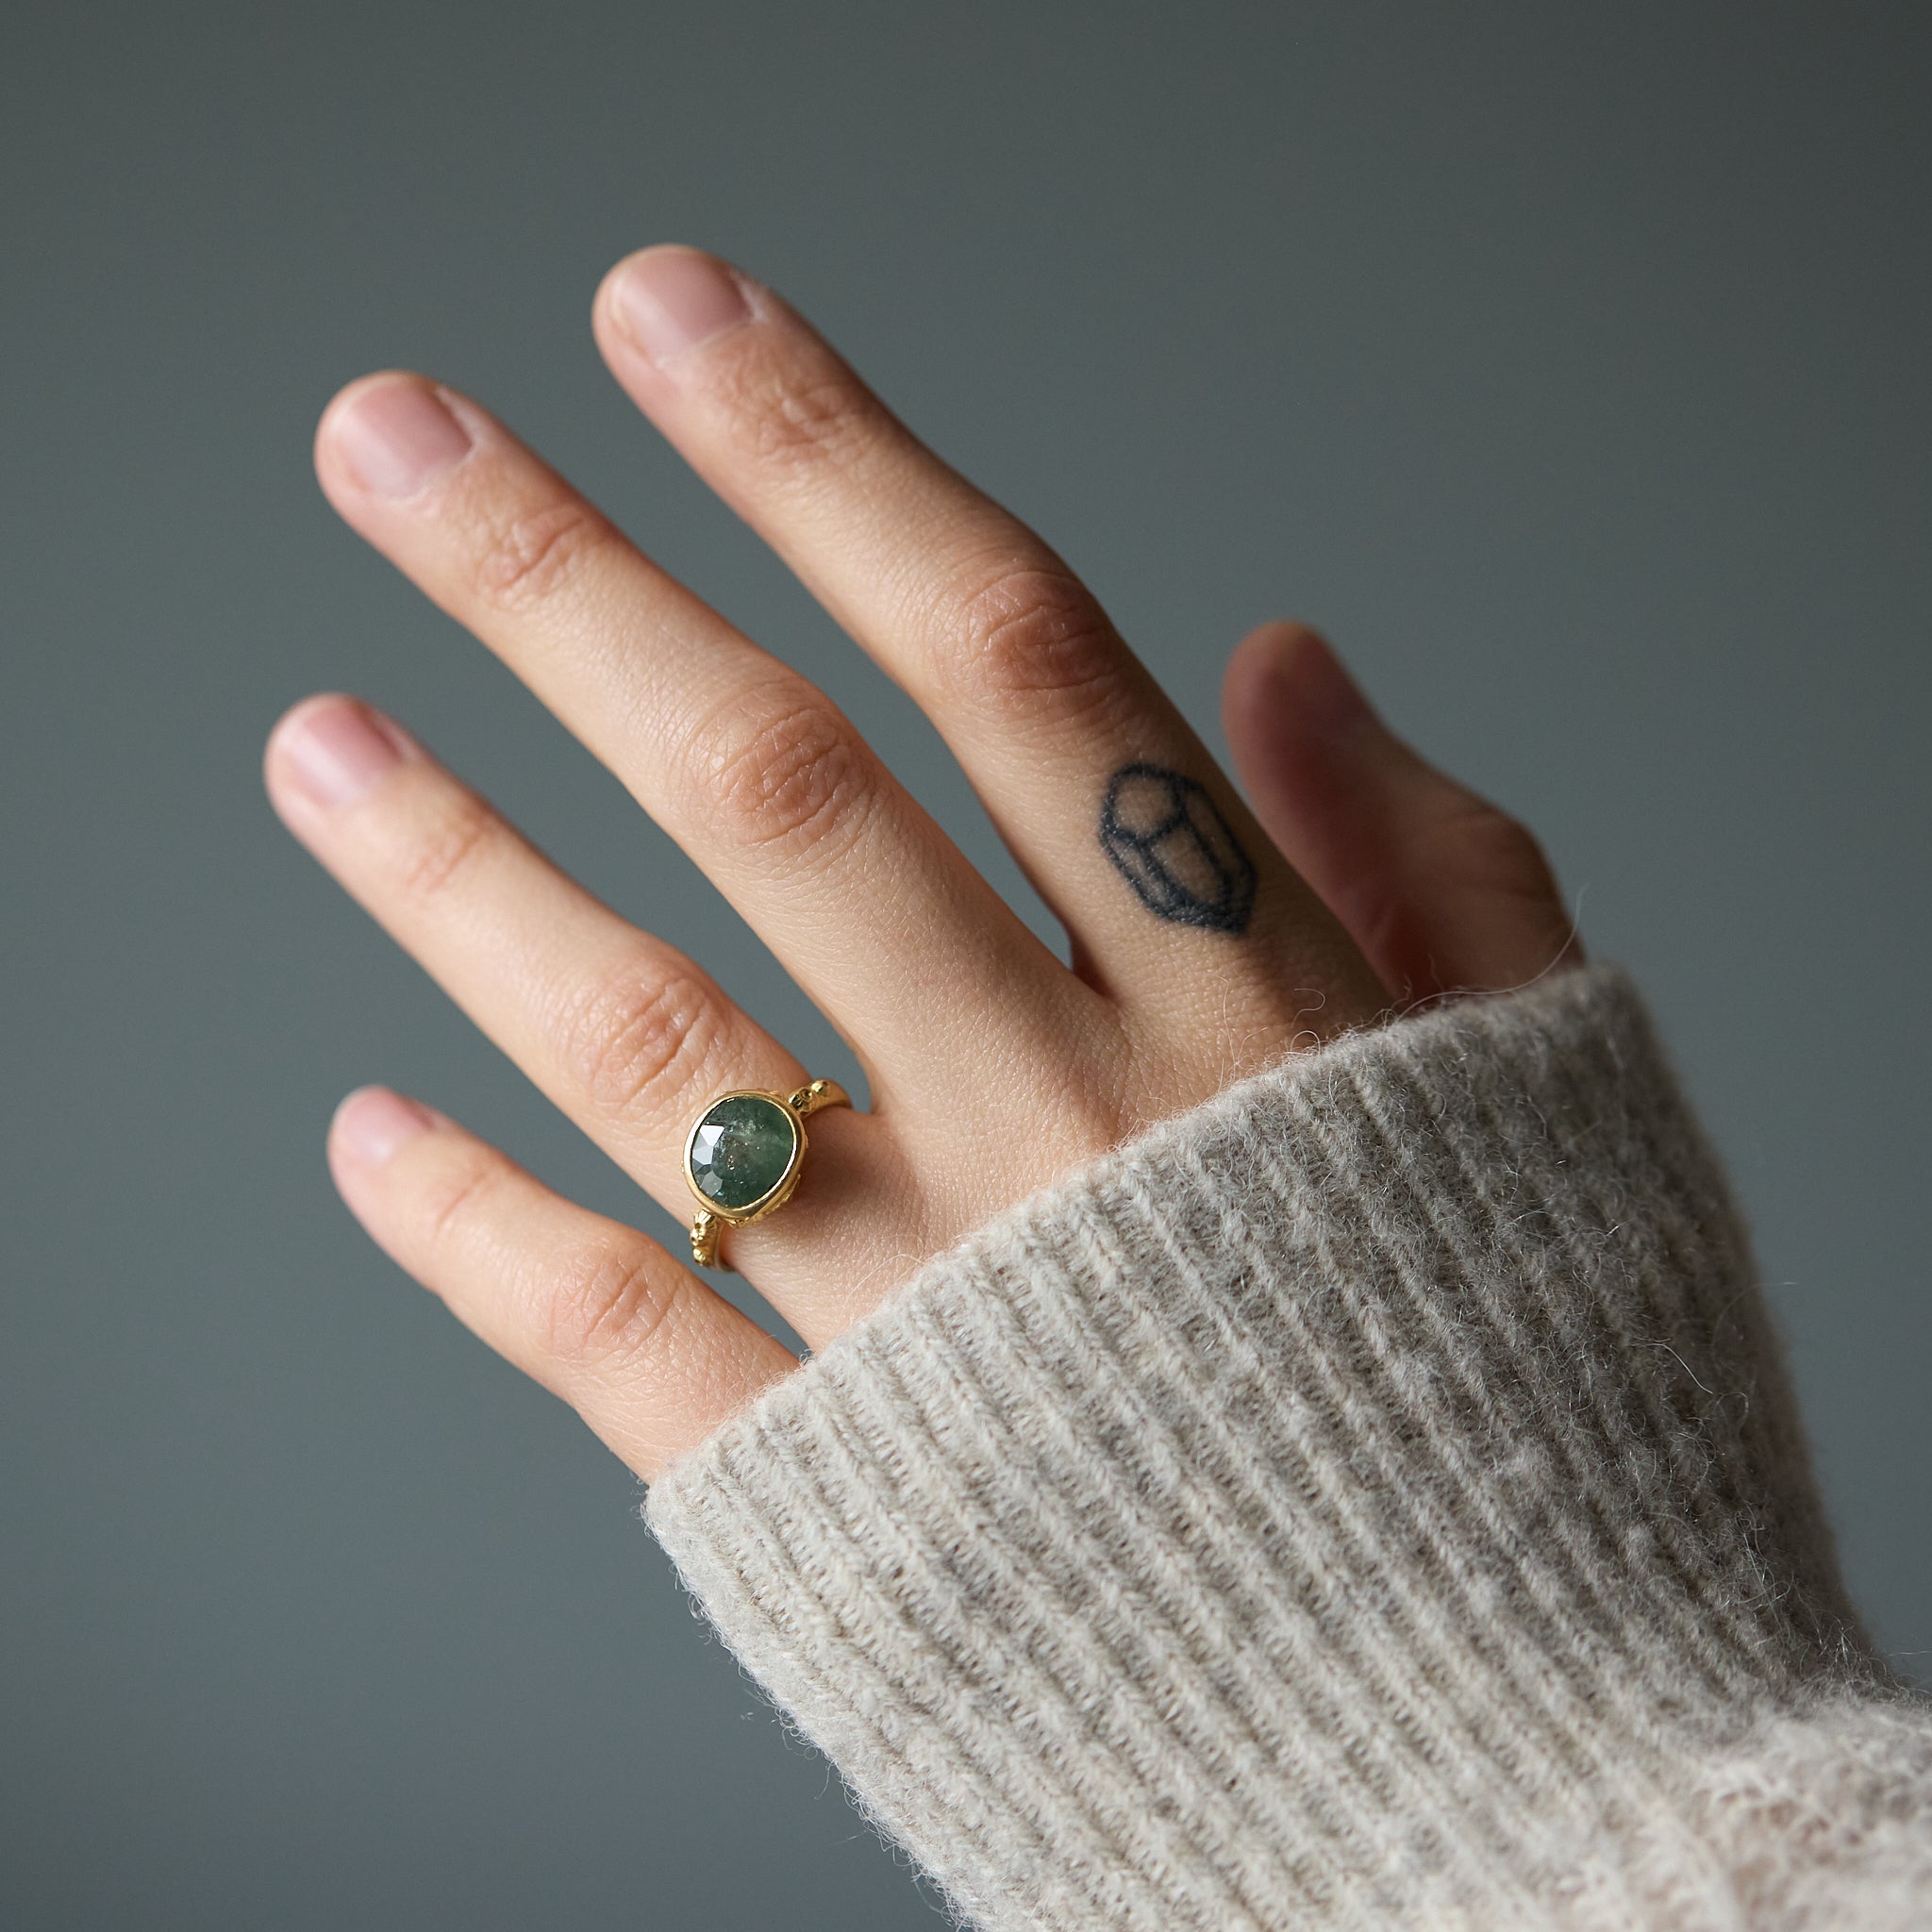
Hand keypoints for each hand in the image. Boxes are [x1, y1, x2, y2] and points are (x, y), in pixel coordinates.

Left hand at [266, 247, 1577, 1479]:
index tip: (677, 318)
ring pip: (659, 1042)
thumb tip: (1286, 653)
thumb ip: (1430, 860)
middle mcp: (1070, 1125)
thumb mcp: (1551, 1093)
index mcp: (1253, 1004)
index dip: (835, 466)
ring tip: (314, 739)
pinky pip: (626, 1343)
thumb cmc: (1546, 1410)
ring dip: (462, 877)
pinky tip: (365, 1130)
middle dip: (573, 592)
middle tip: (392, 443)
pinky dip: (481, 1233)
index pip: (1011, 656)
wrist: (1522, 1774)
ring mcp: (940, 1315)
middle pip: (783, 795)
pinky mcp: (840, 1501)